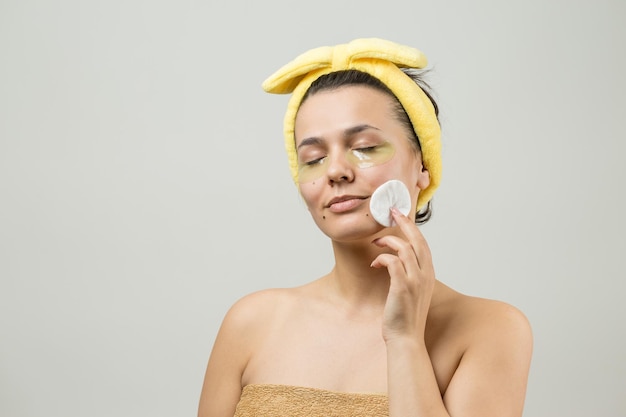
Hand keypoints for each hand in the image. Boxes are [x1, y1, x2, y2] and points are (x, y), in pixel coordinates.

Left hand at [370, 207, 435, 342]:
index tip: (399, 216)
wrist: (406, 338)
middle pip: (417, 240)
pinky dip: (382, 258)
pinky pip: (393, 262)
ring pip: (405, 248)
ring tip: (376, 244)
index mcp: (428, 273)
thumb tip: (396, 260)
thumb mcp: (412, 290)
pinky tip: (375, 264)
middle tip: (391, 212)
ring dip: (388, 242)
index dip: (411, 227)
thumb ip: (409, 274)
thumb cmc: (404, 315)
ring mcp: (416, 280)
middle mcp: (425, 274)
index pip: (423, 243)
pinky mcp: (403, 287)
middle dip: (404, 223)